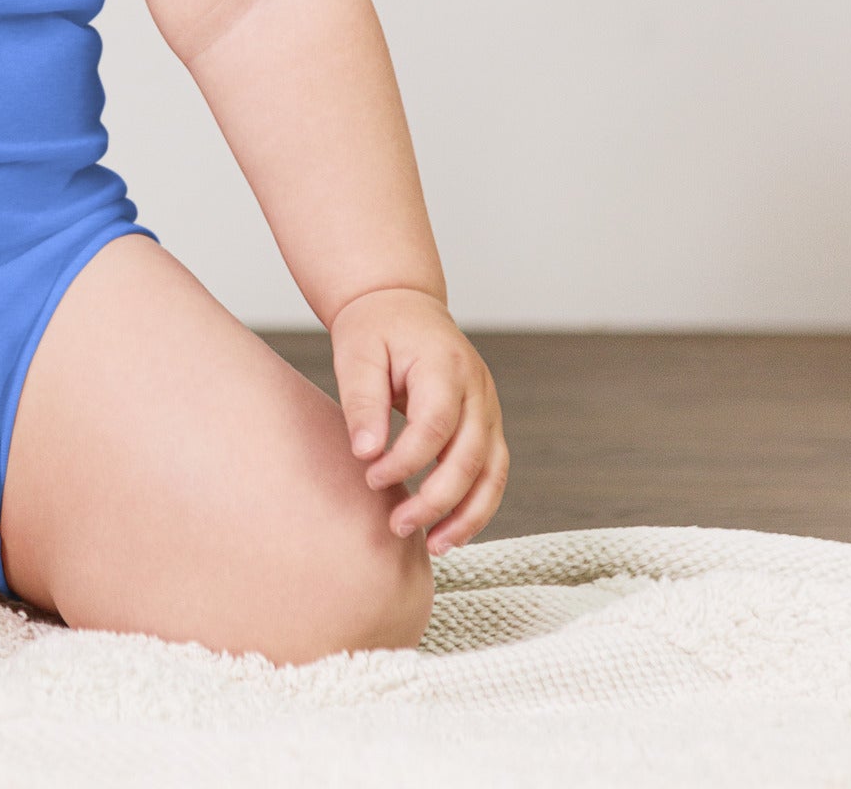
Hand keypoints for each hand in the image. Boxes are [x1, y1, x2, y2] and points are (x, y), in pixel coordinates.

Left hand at [329, 285, 507, 555]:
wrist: (402, 305)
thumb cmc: (375, 329)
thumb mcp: (357, 353)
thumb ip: (362, 401)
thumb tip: (365, 454)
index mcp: (445, 365)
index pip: (435, 425)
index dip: (406, 460)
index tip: (370, 478)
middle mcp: (477, 389)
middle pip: (470, 456)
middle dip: (436, 499)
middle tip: (397, 525)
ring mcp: (489, 408)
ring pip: (493, 472)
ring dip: (467, 515)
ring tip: (434, 546)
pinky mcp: (487, 425)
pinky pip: (492, 472)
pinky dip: (477, 505)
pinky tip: (450, 532)